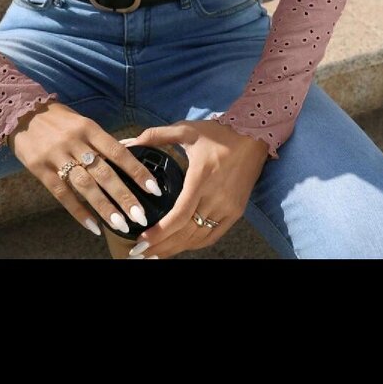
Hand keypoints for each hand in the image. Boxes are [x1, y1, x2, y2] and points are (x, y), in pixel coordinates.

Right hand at [7, 102, 162, 236]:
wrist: (20, 111)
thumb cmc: (58, 120)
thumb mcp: (82, 123)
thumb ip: (101, 142)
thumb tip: (127, 159)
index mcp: (89, 129)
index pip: (118, 152)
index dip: (137, 171)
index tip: (153, 189)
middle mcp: (75, 142)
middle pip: (104, 172)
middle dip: (124, 196)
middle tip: (140, 216)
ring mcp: (56, 156)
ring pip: (85, 186)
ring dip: (104, 208)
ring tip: (120, 225)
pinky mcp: (40, 169)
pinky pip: (62, 194)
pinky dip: (78, 212)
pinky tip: (93, 226)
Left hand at [123, 120, 268, 258]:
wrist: (254, 135)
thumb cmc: (218, 132)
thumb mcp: (185, 129)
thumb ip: (155, 136)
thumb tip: (128, 142)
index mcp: (201, 178)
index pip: (180, 215)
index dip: (160, 232)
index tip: (141, 241)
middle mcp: (216, 197)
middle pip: (186, 232)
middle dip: (161, 246)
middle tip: (138, 253)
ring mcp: (228, 207)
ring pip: (198, 237)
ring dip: (176, 248)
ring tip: (155, 254)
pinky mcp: (236, 212)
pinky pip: (213, 235)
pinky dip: (195, 244)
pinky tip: (180, 247)